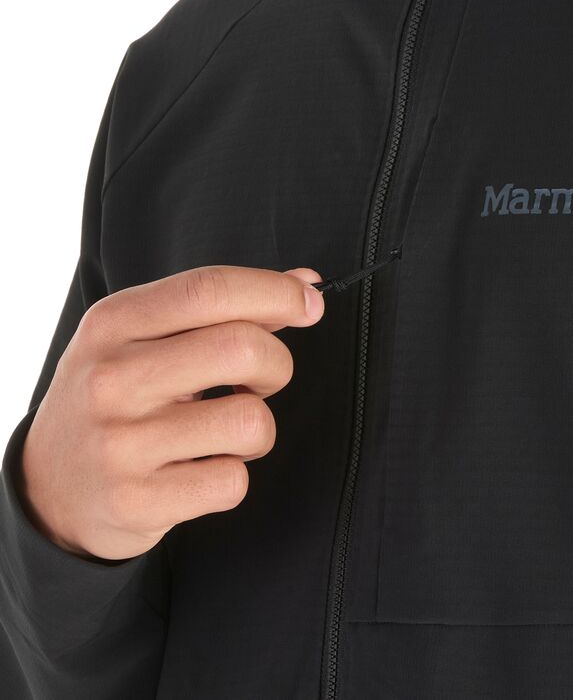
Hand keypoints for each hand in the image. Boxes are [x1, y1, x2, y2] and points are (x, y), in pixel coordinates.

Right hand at [17, 265, 324, 561]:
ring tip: (225, 430)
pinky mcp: (135, 501)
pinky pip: (233, 482)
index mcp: (114, 323)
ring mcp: (120, 444)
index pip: (210, 288)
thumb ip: (223, 307)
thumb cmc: (117, 397)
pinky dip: (233, 475)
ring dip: (257, 429)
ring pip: (250, 421)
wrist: (49, 486)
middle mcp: (111, 378)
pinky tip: (201, 469)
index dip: (277, 293)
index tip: (310, 305)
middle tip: (260, 382)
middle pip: (242, 349)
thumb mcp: (146, 338)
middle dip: (276, 365)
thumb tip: (306, 284)